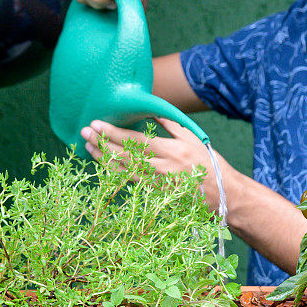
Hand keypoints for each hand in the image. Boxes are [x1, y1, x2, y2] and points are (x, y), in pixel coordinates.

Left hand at [80, 118, 236, 212]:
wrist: (222, 196)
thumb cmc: (209, 164)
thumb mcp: (193, 138)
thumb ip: (169, 125)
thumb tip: (150, 111)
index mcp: (172, 150)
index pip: (135, 140)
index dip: (113, 133)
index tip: (97, 124)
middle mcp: (162, 168)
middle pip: (124, 155)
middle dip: (102, 143)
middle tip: (85, 132)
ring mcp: (156, 184)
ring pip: (123, 169)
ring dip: (103, 157)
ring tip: (88, 146)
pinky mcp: (154, 194)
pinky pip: (129, 181)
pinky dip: (114, 171)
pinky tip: (102, 163)